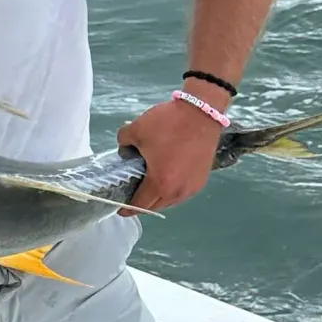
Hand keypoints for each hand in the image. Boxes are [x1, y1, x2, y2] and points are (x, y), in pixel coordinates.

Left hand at [115, 97, 223, 215]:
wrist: (201, 112)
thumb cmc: (169, 122)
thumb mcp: (136, 129)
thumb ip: (123, 143)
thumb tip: (124, 150)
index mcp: (160, 183)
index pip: (140, 205)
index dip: (127, 209)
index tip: (120, 208)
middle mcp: (178, 191)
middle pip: (155, 207)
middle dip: (142, 204)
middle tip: (132, 193)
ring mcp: (192, 187)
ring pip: (170, 201)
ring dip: (158, 197)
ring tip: (149, 183)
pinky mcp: (201, 180)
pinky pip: (182, 192)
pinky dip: (172, 190)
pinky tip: (166, 177)